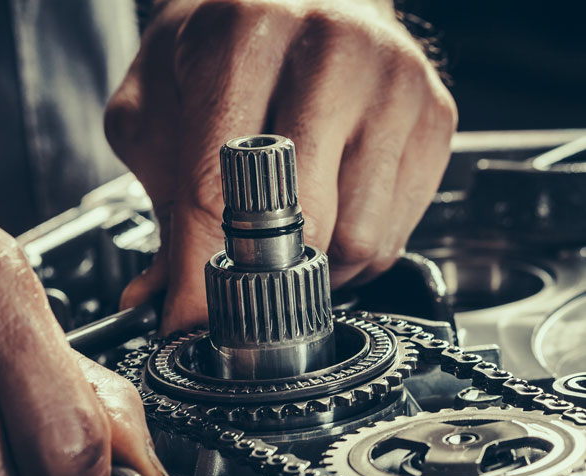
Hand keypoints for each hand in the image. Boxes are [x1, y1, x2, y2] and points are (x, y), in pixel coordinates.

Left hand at [106, 0, 456, 332]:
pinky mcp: (435, 121)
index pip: (221, 188)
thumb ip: (159, 206)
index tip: (191, 323)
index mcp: (245, 34)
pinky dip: (353, 252)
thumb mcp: (159, 110)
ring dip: (315, 265)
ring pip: (356, 241)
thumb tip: (157, 301)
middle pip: (302, 222)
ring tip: (288, 232)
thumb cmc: (224, 49)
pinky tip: (331, 215)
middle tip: (240, 271)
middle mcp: (334, 49)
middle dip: (263, 270)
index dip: (203, 275)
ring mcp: (396, 85)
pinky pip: (394, 236)